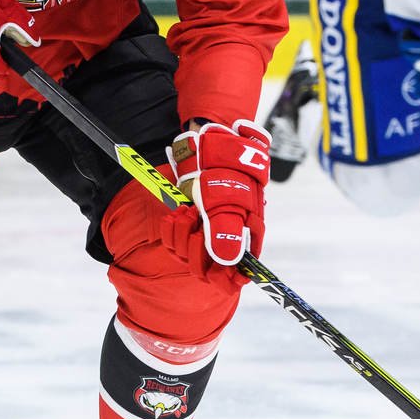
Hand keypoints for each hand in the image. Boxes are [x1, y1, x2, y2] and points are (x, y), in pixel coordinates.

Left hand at [168, 120, 271, 265]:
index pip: (238, 274)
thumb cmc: (225, 164)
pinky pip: (175, 241)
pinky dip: (173, 229)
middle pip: (208, 269)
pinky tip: (176, 215)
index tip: (216, 275)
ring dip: (182, 236)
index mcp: (246, 233)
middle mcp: (227, 235)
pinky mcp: (190, 222)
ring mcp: (207, 229)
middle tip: (195, 223)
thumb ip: (227, 230)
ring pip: (189, 255)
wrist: (210, 138)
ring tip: (186, 213)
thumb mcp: (227, 195)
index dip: (226, 279)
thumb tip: (228, 262)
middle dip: (196, 250)